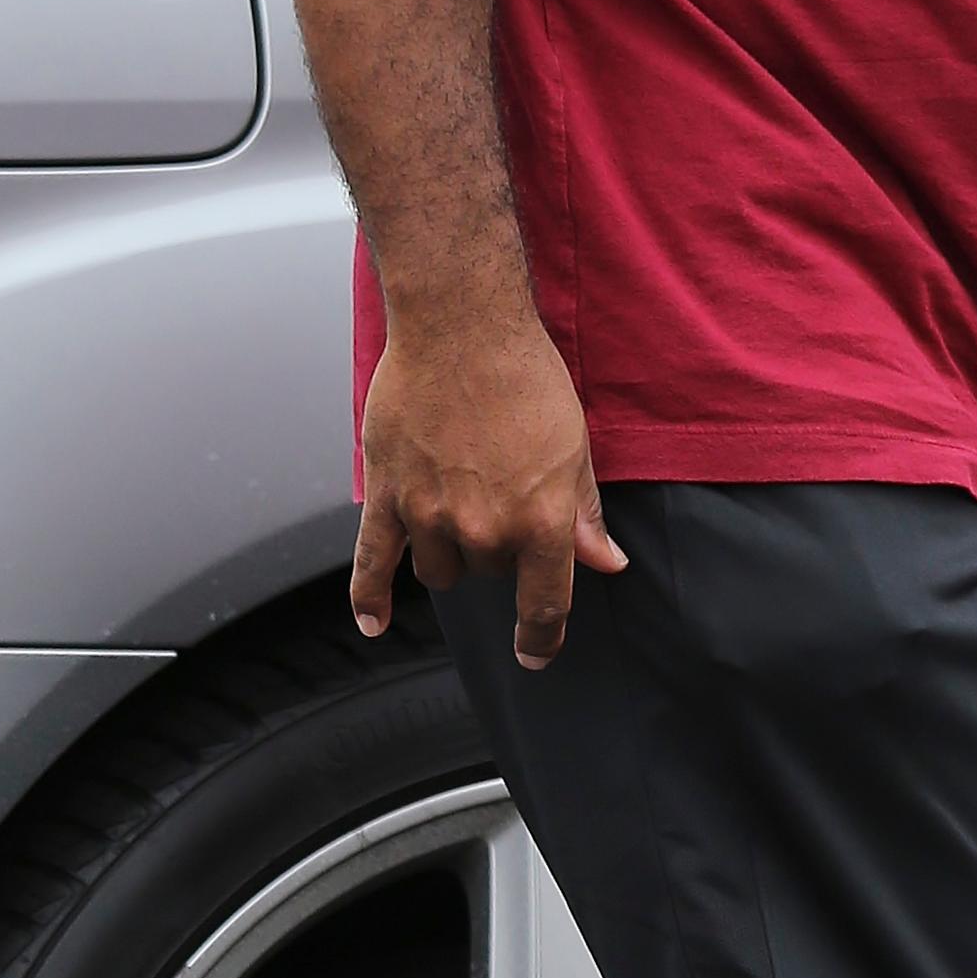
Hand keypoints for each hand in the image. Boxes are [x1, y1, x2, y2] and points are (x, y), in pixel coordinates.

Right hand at [351, 309, 627, 667]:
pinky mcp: (387, 497)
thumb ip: (585, 513)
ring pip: (441, 570)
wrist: (462, 325)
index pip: (545, 605)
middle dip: (500, 546)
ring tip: (461, 497)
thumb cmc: (524, 375)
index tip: (537, 652)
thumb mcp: (574, 443)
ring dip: (452, 551)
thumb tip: (607, 563)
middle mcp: (484, 529)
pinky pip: (372, 564)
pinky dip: (370, 598)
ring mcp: (430, 517)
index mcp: (540, 520)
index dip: (543, 637)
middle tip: (503, 488)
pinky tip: (373, 622)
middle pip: (490, 574)